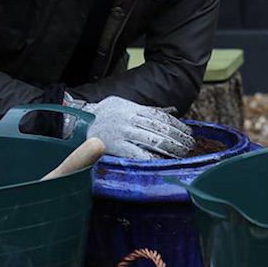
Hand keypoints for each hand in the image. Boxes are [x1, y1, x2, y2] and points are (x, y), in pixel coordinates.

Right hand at [76, 96, 194, 160]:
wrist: (78, 122)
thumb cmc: (104, 114)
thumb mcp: (124, 104)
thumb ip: (147, 109)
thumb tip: (171, 111)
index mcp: (134, 109)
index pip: (162, 117)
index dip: (178, 126)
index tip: (189, 133)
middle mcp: (131, 120)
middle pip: (161, 129)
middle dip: (178, 138)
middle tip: (190, 146)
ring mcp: (124, 133)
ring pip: (153, 141)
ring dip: (170, 148)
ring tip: (181, 154)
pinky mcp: (116, 147)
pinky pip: (138, 154)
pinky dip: (152, 158)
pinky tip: (163, 162)